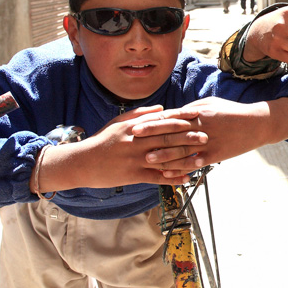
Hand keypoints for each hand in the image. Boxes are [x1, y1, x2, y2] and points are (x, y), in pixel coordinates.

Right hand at [38, 106, 207, 189]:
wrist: (81, 162)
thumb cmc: (101, 141)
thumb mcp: (118, 123)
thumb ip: (140, 114)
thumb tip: (162, 108)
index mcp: (135, 126)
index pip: (162, 120)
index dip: (182, 117)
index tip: (198, 115)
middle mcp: (137, 140)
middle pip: (167, 137)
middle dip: (188, 136)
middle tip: (206, 136)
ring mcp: (136, 158)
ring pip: (165, 157)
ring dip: (185, 158)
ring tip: (202, 159)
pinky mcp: (133, 175)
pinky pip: (157, 177)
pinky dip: (172, 178)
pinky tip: (186, 179)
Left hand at [132, 97, 287, 174]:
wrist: (256, 123)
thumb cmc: (231, 111)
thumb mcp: (209, 104)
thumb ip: (190, 109)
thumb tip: (171, 113)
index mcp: (197, 112)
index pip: (169, 118)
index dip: (152, 123)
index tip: (136, 126)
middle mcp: (201, 127)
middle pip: (172, 133)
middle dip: (151, 138)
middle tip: (133, 141)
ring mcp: (208, 142)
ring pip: (182, 150)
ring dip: (163, 155)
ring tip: (148, 159)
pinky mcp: (216, 154)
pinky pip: (195, 162)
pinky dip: (182, 168)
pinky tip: (170, 172)